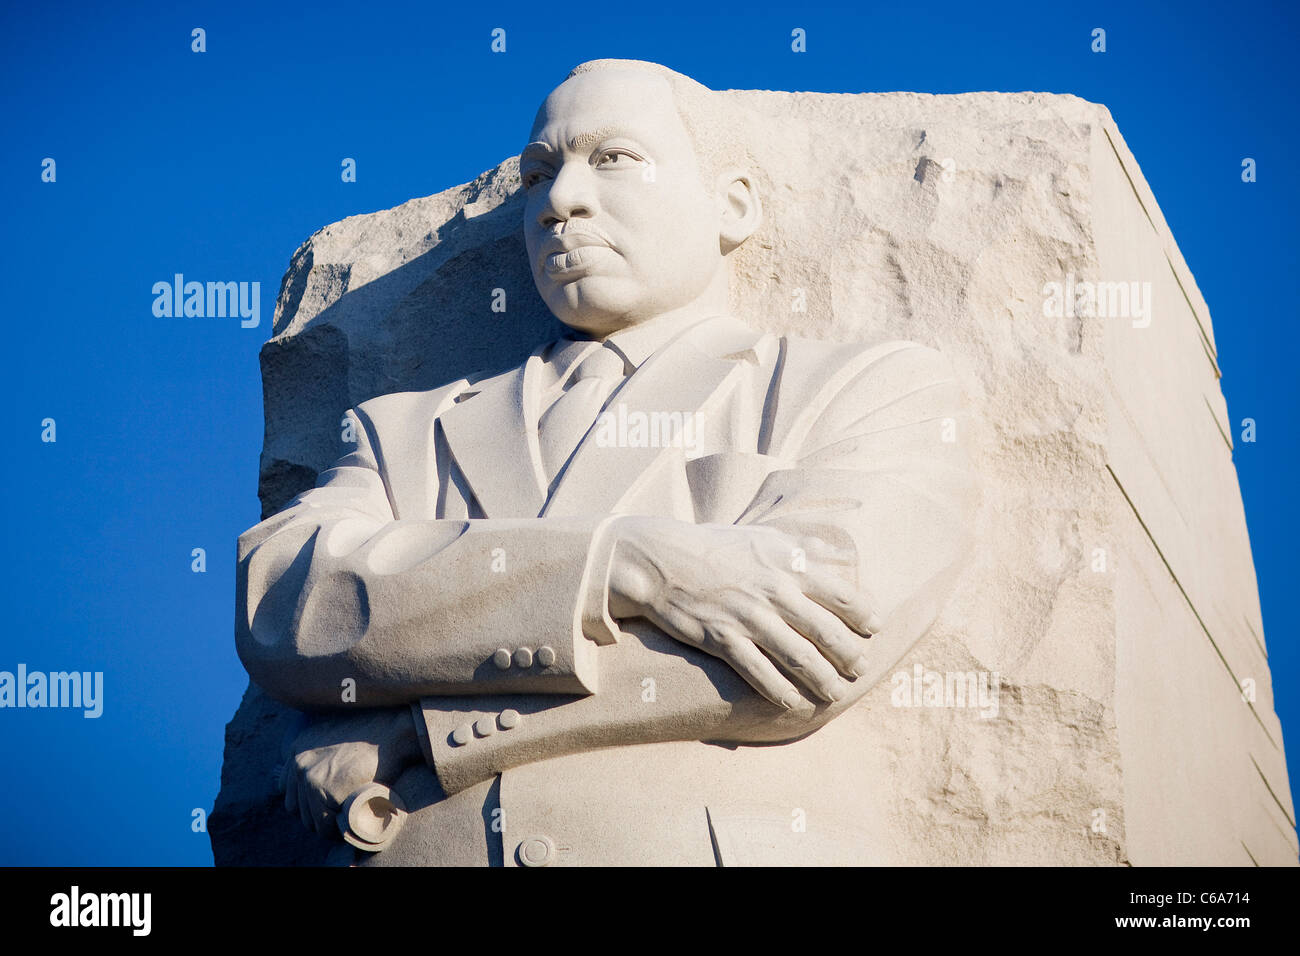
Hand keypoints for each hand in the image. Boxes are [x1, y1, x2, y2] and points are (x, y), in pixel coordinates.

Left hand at [277, 708, 422, 835]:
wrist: (393, 731)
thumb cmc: (374, 736)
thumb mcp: (336, 737)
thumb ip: (320, 755)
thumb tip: (321, 778)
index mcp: (298, 748)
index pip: (287, 789)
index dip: (307, 802)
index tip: (326, 805)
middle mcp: (299, 762)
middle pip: (296, 808)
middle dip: (317, 815)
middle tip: (341, 816)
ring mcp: (309, 777)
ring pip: (309, 820)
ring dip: (327, 824)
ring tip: (348, 819)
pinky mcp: (324, 790)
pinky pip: (325, 824)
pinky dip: (337, 829)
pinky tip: (351, 822)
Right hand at [606, 517, 880, 712]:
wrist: (660, 559)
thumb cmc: (714, 546)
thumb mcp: (762, 536)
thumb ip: (803, 546)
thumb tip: (839, 553)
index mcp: (787, 564)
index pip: (841, 593)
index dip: (863, 615)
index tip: (873, 629)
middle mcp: (773, 592)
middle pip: (826, 632)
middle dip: (849, 655)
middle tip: (861, 669)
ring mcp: (748, 617)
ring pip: (798, 657)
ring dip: (823, 679)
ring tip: (836, 693)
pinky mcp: (721, 638)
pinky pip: (758, 672)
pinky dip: (780, 691)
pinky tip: (793, 703)